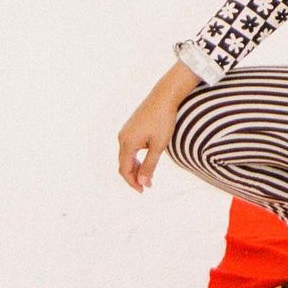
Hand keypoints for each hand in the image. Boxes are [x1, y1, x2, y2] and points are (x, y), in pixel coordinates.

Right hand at [117, 61, 200, 192]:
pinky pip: (129, 146)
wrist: (165, 96)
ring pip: (126, 155)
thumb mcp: (159, 145)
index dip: (132, 183)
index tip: (143, 191)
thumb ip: (150, 165)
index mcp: (127, 143)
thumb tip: (143, 183)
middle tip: (146, 186)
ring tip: (147, 175)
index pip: (125, 170)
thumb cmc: (163, 120)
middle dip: (133, 176)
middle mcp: (122, 137)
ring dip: (135, 166)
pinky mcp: (131, 125)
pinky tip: (146, 158)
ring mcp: (126, 130)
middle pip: (124, 163)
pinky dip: (135, 156)